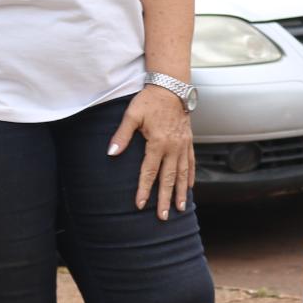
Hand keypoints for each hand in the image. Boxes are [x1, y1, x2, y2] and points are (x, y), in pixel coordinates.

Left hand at [108, 86, 195, 218]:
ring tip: (181, 207)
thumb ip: (122, 136)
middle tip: (164, 216)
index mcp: (158, 142)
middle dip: (165, 198)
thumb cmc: (150, 100)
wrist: (171, 87)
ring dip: (181, 192)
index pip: (149, 171)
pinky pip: (191, 162)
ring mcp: (183, 145)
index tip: (141, 204)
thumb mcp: (132, 115)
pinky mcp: (188, 141)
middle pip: (168, 178)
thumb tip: (111, 152)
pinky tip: (190, 186)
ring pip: (182, 173)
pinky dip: (190, 175)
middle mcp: (173, 147)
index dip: (144, 189)